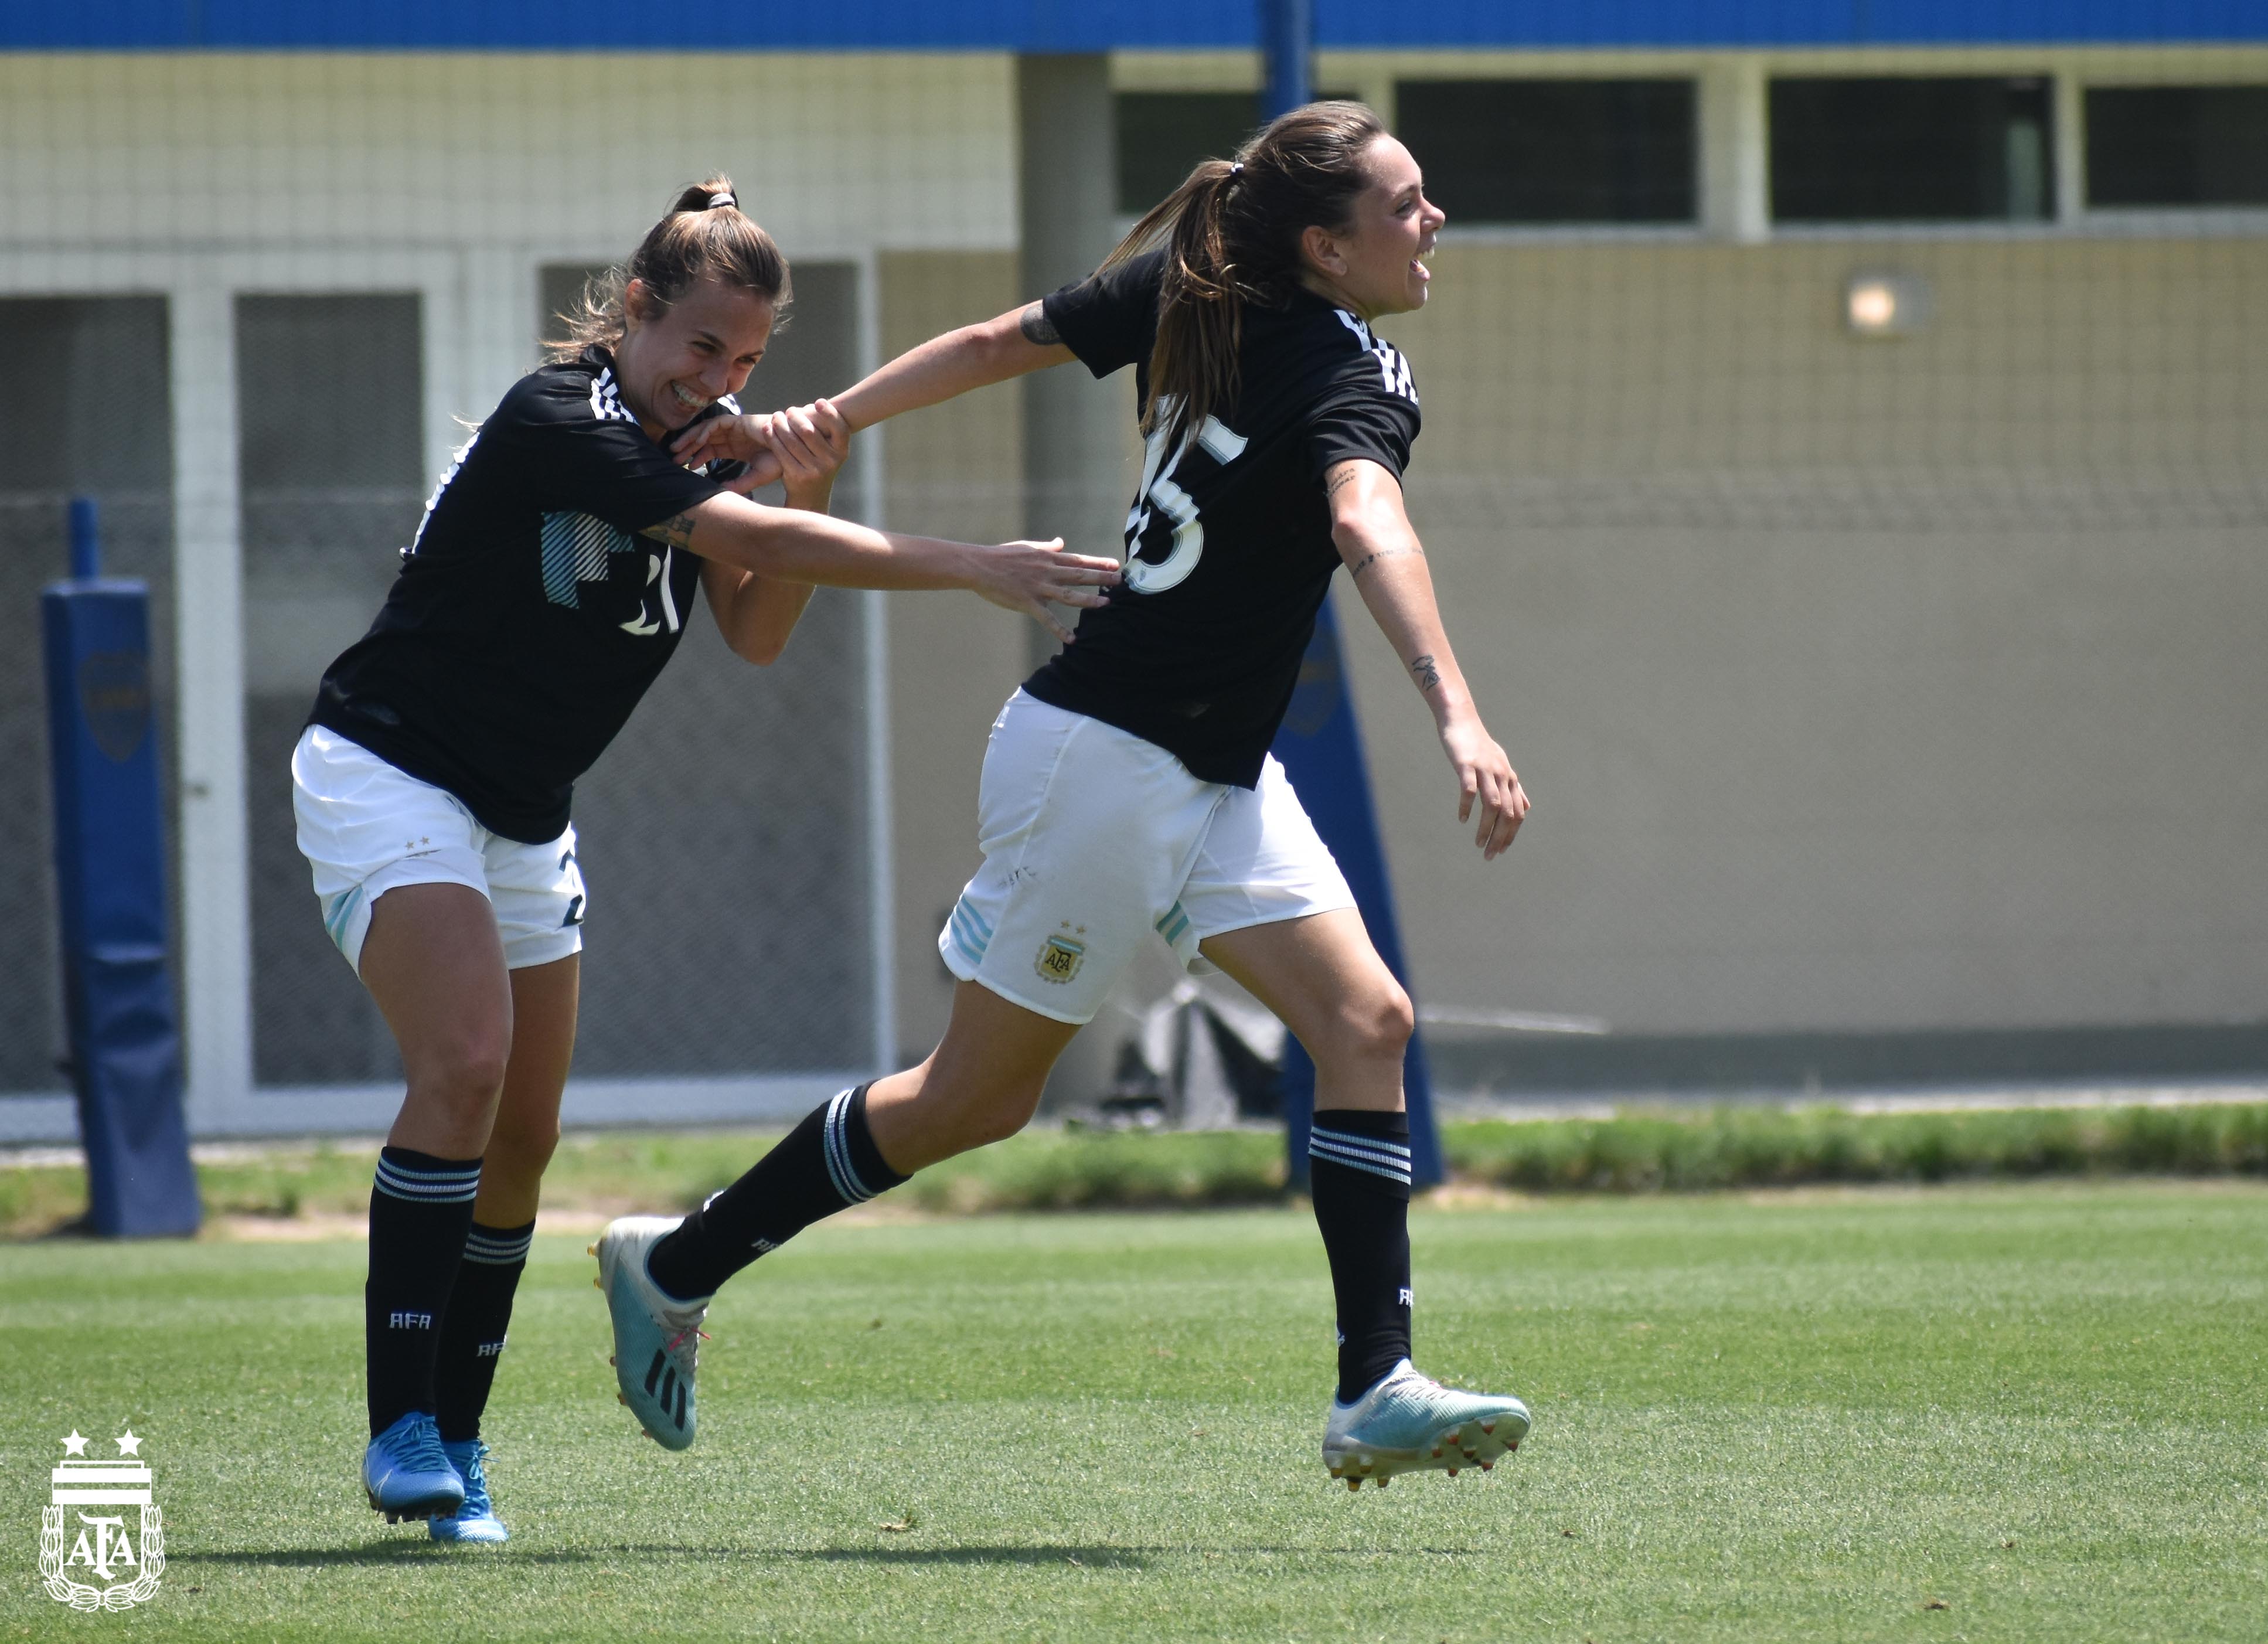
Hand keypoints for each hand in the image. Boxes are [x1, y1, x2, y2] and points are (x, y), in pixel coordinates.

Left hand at [669, 411, 783, 491]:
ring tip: (677, 450)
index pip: (711, 450)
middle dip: (688, 448)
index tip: (687, 468)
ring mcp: (735, 428)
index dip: (698, 457)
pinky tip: (697, 442)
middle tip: (674, 459)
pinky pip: (716, 423)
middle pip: (704, 440)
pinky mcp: (738, 420)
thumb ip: (740, 484)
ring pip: (706, 430)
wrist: (793, 449)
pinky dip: (705, 431)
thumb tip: (722, 492)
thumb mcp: (757, 477)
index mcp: (735, 448)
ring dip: (691, 438)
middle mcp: (732, 437)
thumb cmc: (780, 461)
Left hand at [767, 399, 851, 505]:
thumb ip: (823, 433)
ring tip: (776, 417)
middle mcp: (832, 461)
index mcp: (842, 451)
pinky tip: (767, 429)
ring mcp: (815, 470)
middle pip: (810, 432)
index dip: (830, 414)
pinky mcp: (798, 476)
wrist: (810, 496)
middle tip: (788, 410)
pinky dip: (773, 438)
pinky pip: (782, 452)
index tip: (818, 401)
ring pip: (793, 441)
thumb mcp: (828, 451)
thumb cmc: (818, 464)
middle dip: (796, 417)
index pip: (839, 428)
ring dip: (781, 425)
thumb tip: (809, 407)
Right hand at [967, 538, 1121, 645]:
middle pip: (1079, 575)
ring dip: (1088, 600)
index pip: (1079, 560)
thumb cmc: (1002, 556)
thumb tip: (1061, 542)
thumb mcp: (1028, 547)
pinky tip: (1072, 639)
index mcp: (1048, 558)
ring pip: (1068, 595)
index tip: (1116, 565)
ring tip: (1106, 604)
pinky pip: (1047, 618)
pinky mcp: (1027, 602)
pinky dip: (1059, 629)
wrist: (980, 566)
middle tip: (1121, 582)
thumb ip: (1048, 547)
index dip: (1098, 563)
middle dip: (1102, 578)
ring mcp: (1038, 587)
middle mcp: (1047, 572)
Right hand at [1440, 715, 1527, 859]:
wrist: (1461, 720)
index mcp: (1509, 778)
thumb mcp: (1501, 765)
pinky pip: (1469, 790)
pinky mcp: (1467, 765)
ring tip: (1478, 844)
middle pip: (1508, 814)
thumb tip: (1525, 808)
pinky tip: (1462, 819)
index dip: (1511, 835)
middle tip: (1489, 855)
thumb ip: (1513, 787)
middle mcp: (1502, 775)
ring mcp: (1485, 770)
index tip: (1500, 851)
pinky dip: (1467, 807)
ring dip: (1486, 828)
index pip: (1517, 814)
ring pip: (1492, 805)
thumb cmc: (1478, 745)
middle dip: (1500, 838)